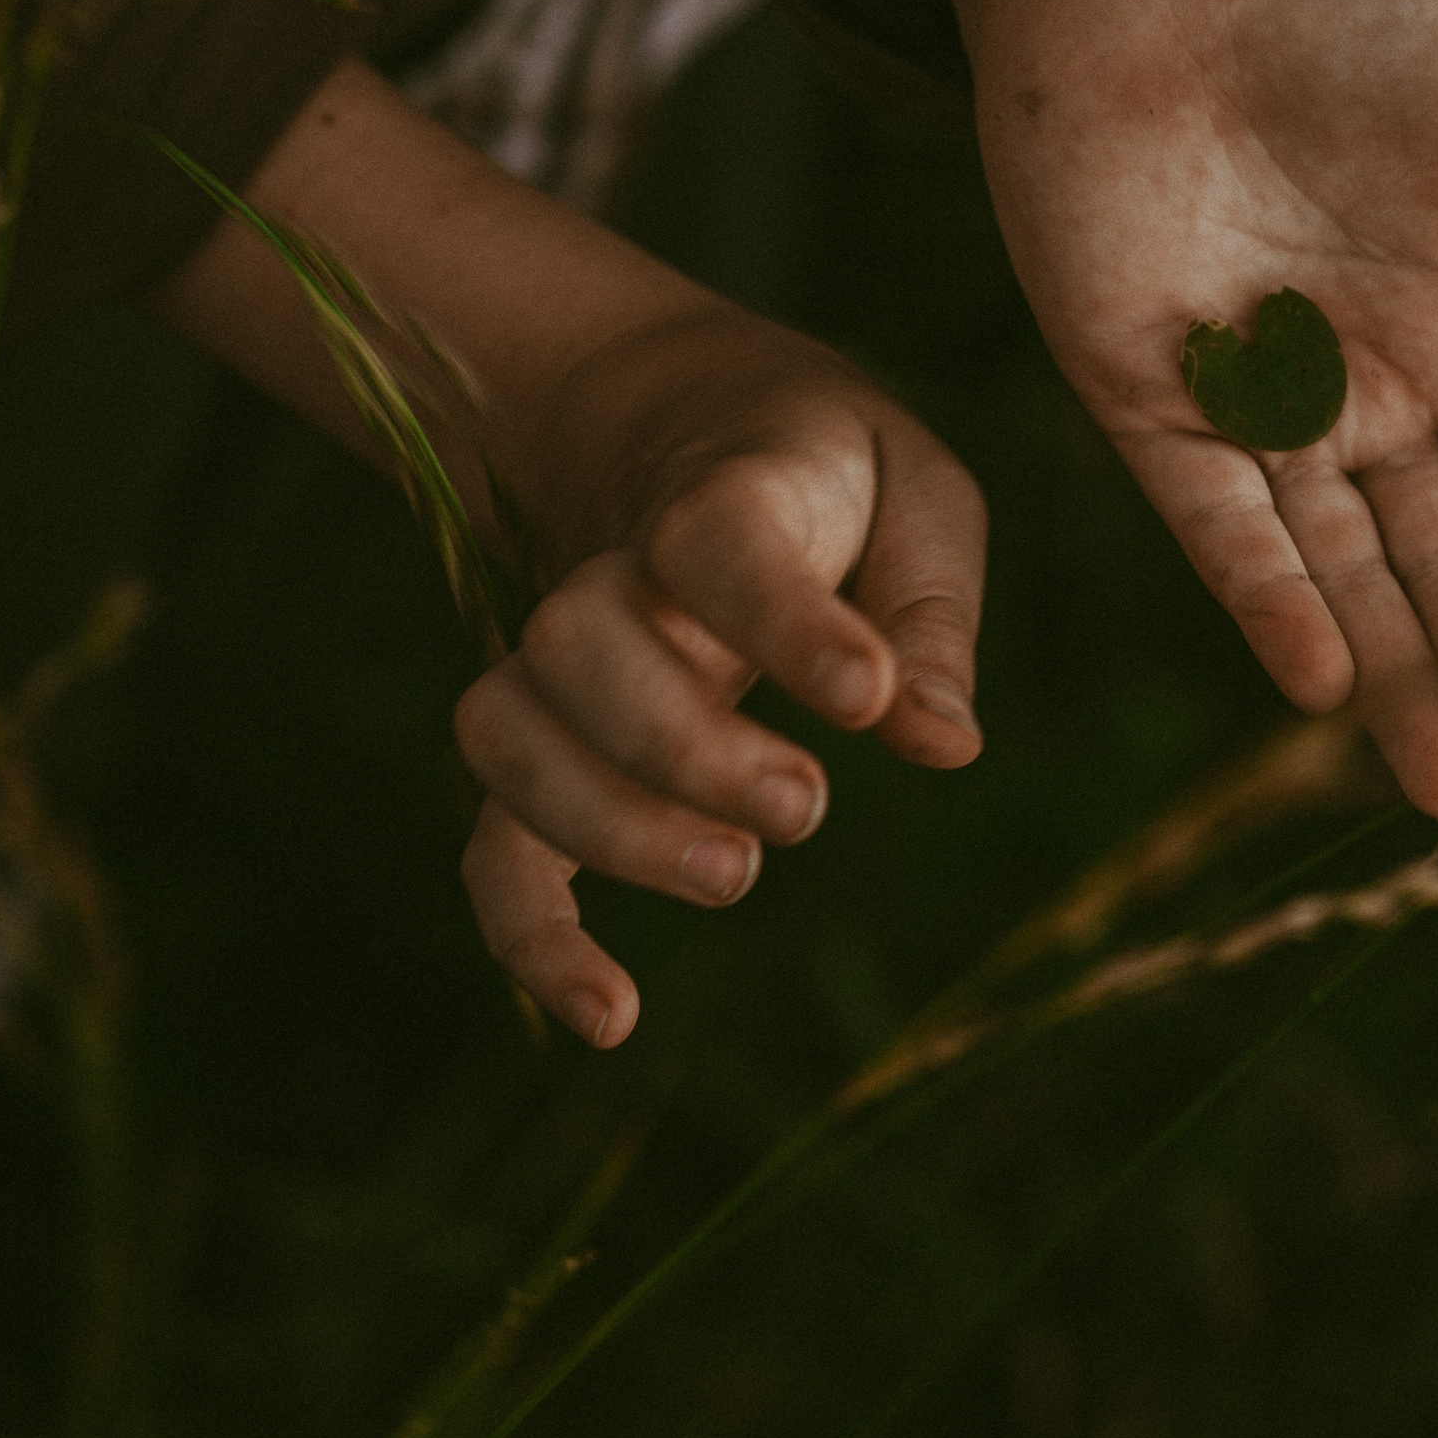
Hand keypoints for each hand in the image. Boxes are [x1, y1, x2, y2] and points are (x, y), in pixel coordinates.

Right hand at [155, 58, 983, 1050]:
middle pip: (576, 646)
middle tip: (807, 802)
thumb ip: (929, 611)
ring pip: (507, 735)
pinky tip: (612, 1019)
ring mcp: (559, 666)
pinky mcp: (549, 753)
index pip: (719, 544)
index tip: (864, 695)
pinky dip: (531, 936)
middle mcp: (614, 577)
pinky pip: (495, 845)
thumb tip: (942, 743)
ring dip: (608, 826)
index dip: (784, 623)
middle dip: (681, 745)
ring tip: (740, 875)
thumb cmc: (833, 476)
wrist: (676, 418)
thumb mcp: (915, 496)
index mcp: (722, 492)